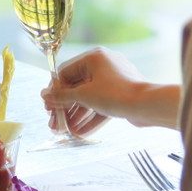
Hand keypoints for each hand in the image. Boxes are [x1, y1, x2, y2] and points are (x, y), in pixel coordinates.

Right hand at [42, 47, 177, 133]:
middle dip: (66, 108)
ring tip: (67, 131)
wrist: (147, 105)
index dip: (55, 91)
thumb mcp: (84, 95)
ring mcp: (113, 80)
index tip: (48, 106)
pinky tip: (81, 133)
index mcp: (93, 57)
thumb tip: (44, 96)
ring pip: (89, 98)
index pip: (65, 72)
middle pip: (77, 87)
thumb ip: (62, 96)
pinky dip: (91, 117)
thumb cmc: (115, 94)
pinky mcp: (120, 94)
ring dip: (77, 115)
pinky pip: (101, 104)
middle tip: (55, 124)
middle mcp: (103, 65)